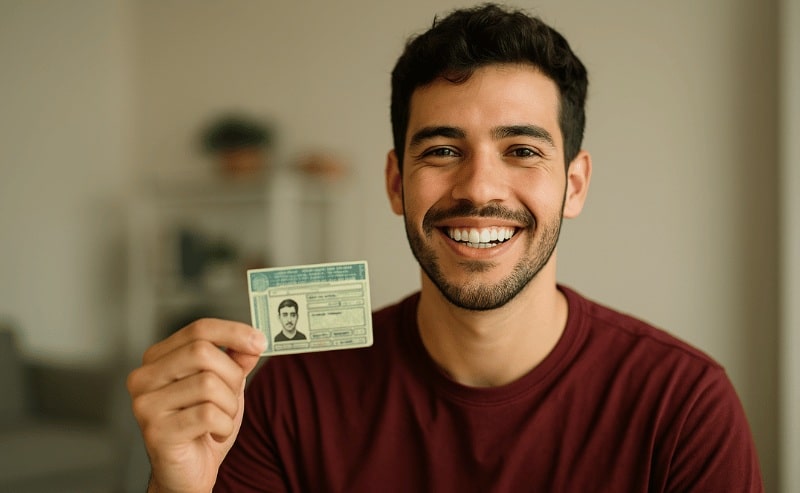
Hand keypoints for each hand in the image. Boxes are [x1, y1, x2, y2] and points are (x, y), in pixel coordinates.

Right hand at [127, 319, 266, 492]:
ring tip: (220, 420)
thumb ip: (236, 360)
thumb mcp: (225, 386)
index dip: (233, 332)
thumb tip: (251, 342)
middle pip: (202, 352)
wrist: (188, 473)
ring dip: (229, 406)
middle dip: (231, 375)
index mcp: (158, 359)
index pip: (198, 329)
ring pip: (208, 384)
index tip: (260, 341)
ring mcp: (146, 405)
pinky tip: (213, 434)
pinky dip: (223, 426)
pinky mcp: (156, 431)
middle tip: (232, 397)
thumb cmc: (203, 427)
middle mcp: (144, 377)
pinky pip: (208, 415)